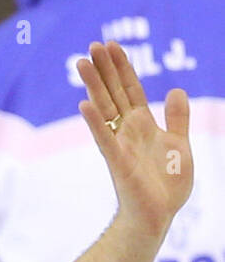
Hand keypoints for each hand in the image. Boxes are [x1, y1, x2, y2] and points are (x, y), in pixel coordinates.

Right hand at [78, 41, 192, 237]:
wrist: (157, 215)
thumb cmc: (166, 186)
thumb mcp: (179, 143)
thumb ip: (177, 117)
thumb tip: (176, 90)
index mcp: (143, 125)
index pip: (130, 90)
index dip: (122, 67)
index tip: (111, 46)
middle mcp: (127, 131)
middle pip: (113, 93)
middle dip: (103, 69)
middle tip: (92, 45)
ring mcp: (119, 145)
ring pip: (104, 109)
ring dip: (93, 86)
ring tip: (82, 64)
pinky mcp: (117, 162)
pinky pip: (103, 138)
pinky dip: (94, 122)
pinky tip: (84, 104)